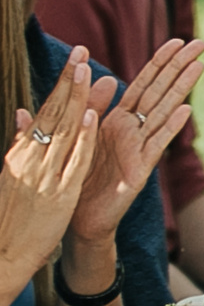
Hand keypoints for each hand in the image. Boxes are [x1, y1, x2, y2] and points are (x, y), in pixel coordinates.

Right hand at [0, 54, 102, 294]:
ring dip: (78, 99)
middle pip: (54, 114)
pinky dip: (81, 138)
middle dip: (69, 82)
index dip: (60, 86)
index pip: (44, 112)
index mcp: (21, 153)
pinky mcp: (59, 193)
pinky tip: (91, 117)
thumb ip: (21, 143)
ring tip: (88, 71)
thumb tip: (22, 113)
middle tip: (82, 52)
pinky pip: (73, 161)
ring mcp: (45, 174)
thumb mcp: (11, 172)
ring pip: (64, 130)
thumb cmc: (8, 214)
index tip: (75, 60)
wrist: (1, 252)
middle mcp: (31, 158)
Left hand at [70, 37, 203, 246]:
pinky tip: (185, 111)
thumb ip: (93, 107)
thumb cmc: (80, 177)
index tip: (176, 41)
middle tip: (201, 43)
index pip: (142, 84)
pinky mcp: (140, 168)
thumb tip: (108, 78)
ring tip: (199, 66)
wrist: (79, 215)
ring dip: (181, 88)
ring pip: (163, 111)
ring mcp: (140, 147)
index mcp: (118, 119)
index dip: (159, 62)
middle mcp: (133, 129)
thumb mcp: (82, 135)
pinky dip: (170, 127)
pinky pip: (156, 144)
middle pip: (160, 91)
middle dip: (179, 66)